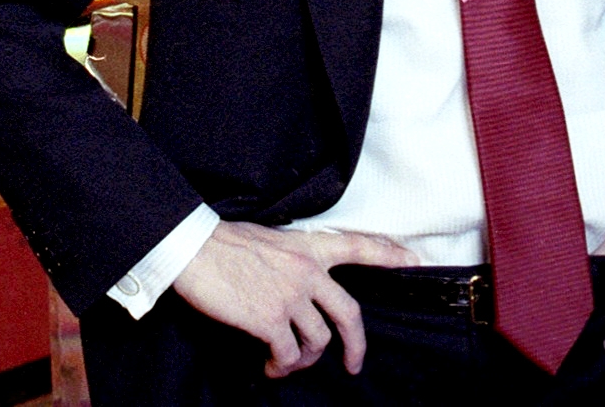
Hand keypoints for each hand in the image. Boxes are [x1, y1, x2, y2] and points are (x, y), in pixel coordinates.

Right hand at [172, 222, 418, 378]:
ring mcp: (291, 296)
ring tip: (285, 363)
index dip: (389, 254)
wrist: (193, 247)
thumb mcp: (270, 239)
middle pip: (349, 314)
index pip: (358, 246)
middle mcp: (307, 272)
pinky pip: (289, 354)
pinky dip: (282, 366)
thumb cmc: (223, 242)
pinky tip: (270, 365)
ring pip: (318, 341)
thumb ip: (293, 260)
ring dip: (304, 360)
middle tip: (354, 364)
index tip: (412, 261)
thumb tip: (297, 292)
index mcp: (307, 248)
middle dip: (356, 346)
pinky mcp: (270, 319)